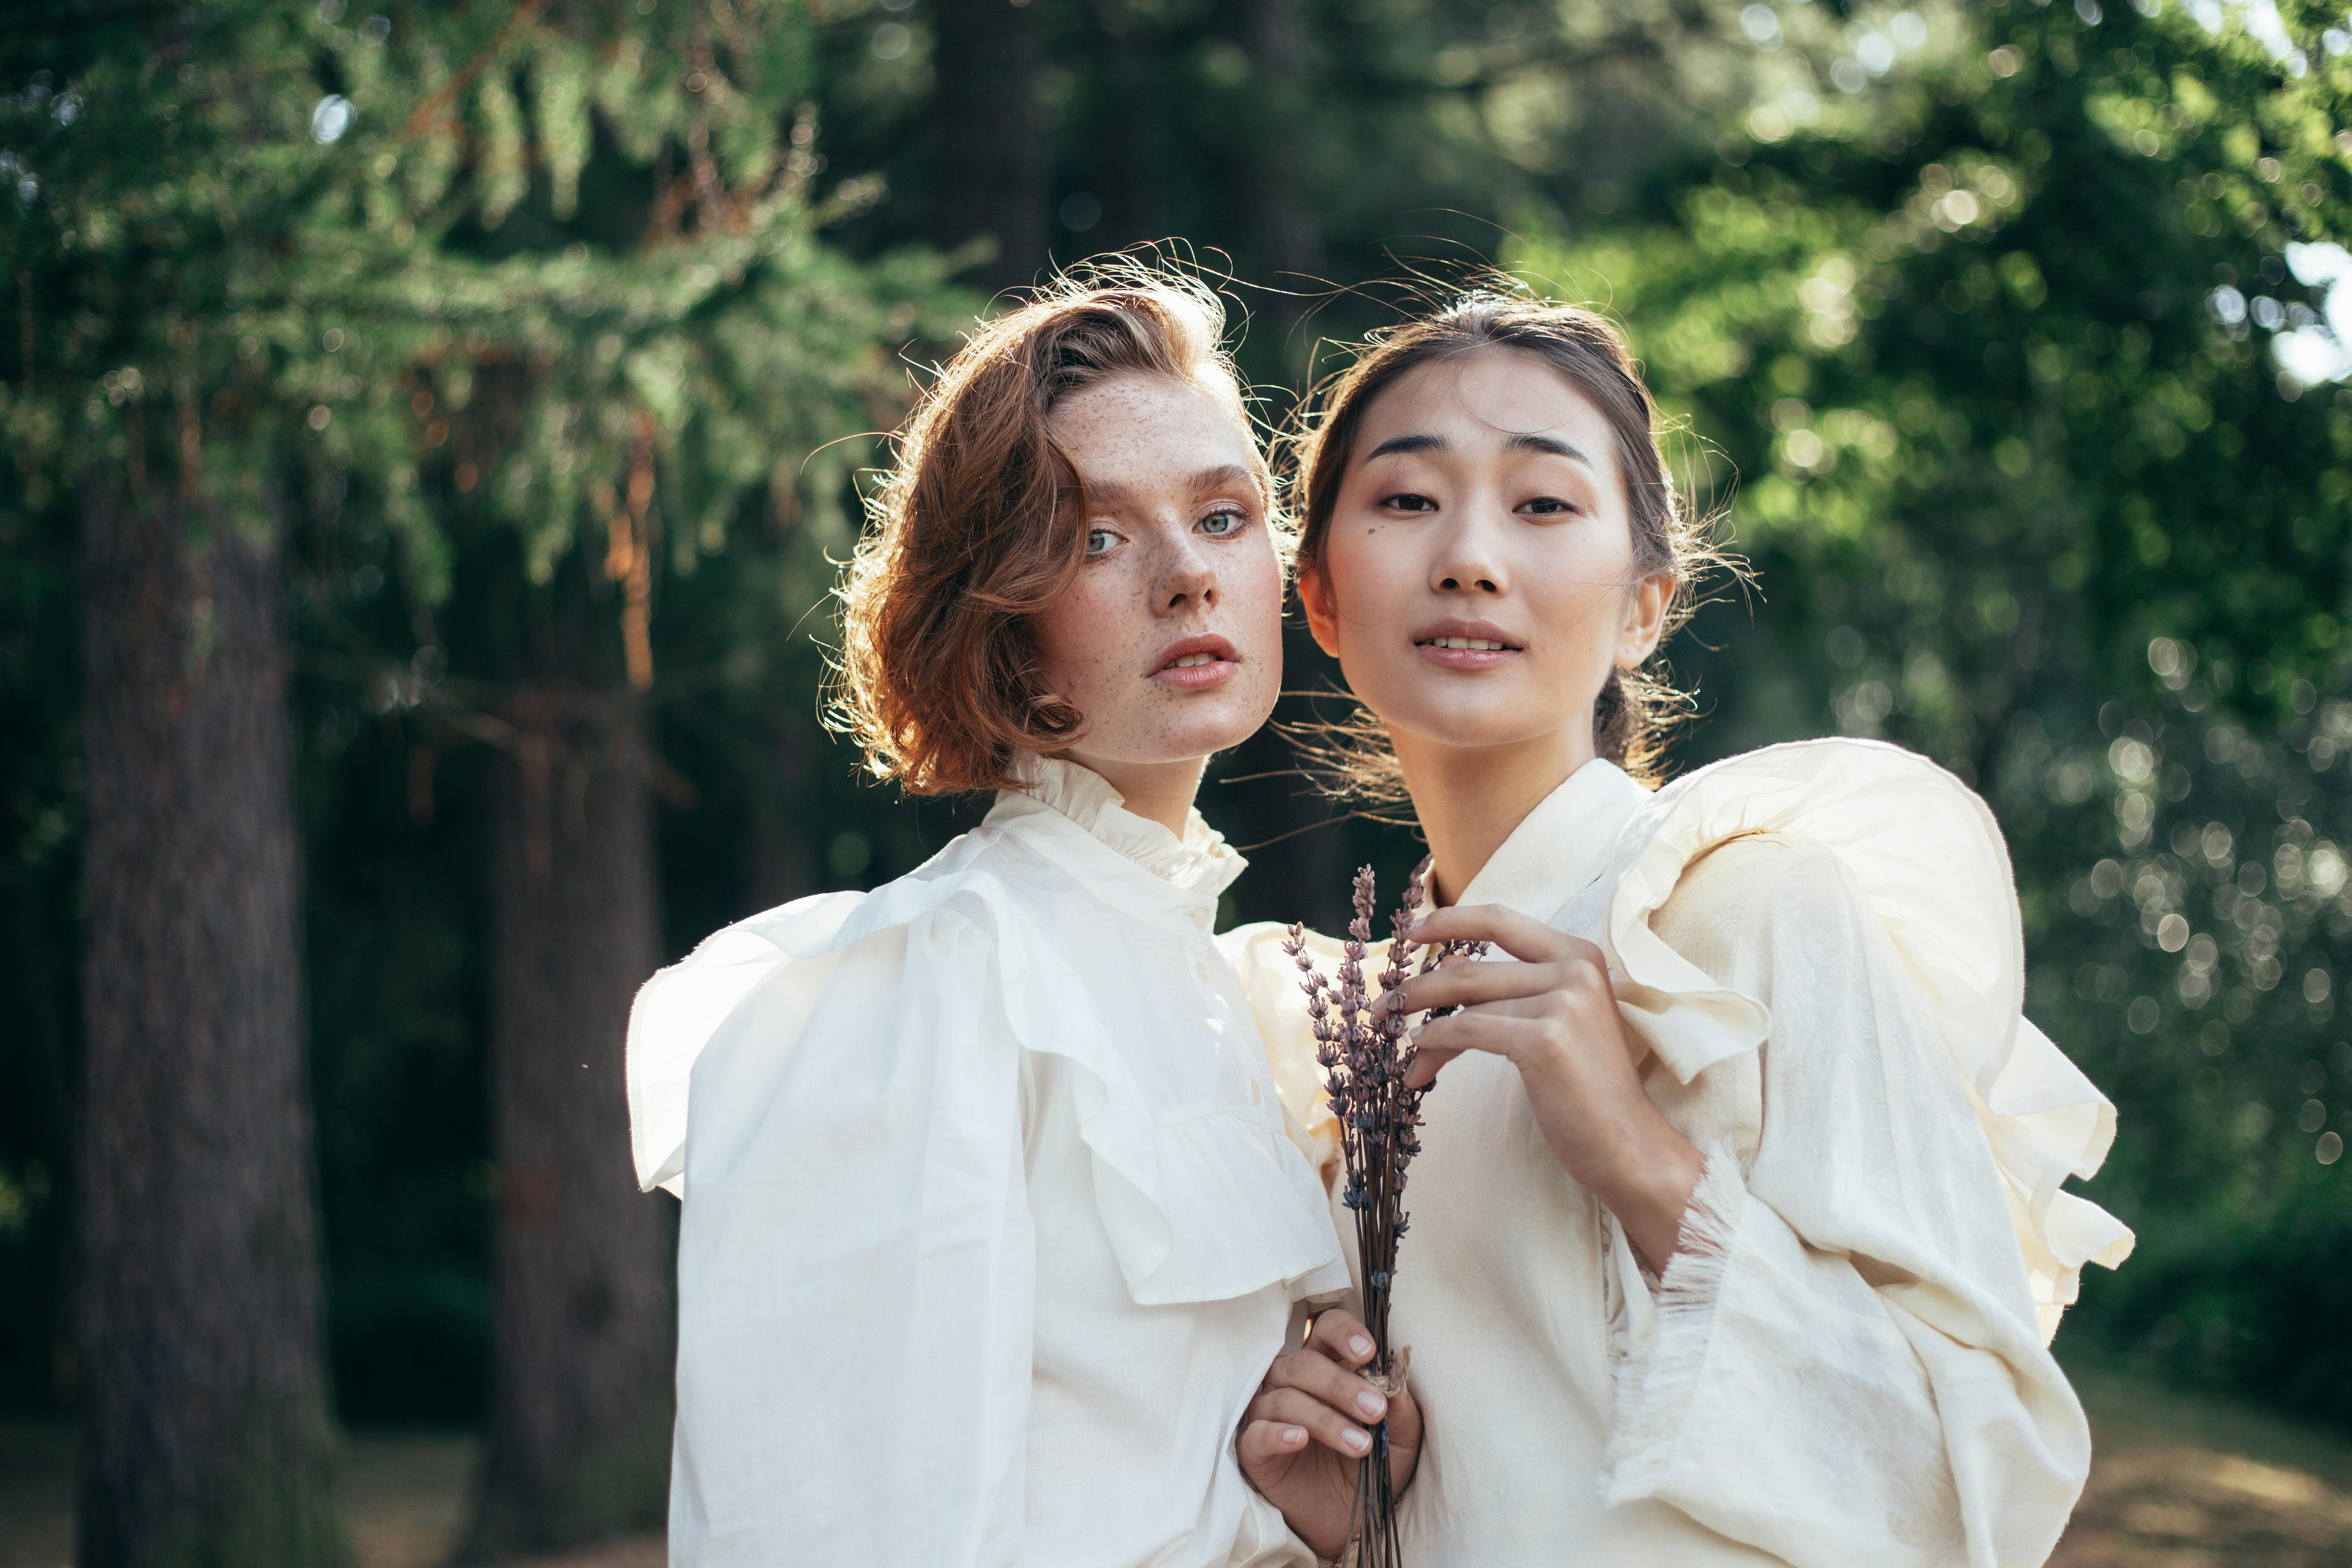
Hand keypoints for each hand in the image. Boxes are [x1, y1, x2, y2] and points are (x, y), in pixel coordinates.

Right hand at [1237, 1308, 1422, 1560]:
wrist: (1348, 1522)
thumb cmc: (1369, 1467)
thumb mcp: (1399, 1441)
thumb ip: (1402, 1410)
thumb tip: (1397, 1379)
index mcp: (1328, 1366)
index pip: (1326, 1329)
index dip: (1344, 1333)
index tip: (1368, 1352)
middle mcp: (1291, 1381)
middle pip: (1304, 1362)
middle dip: (1342, 1385)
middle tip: (1375, 1411)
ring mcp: (1268, 1413)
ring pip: (1285, 1397)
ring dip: (1325, 1419)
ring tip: (1360, 1446)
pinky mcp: (1253, 1449)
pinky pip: (1256, 1433)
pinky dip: (1277, 1433)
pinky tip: (1300, 1438)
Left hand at [1400, 903, 1703, 1272]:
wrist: (1627, 1143)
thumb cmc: (1587, 1089)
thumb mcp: (1556, 1022)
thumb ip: (1511, 992)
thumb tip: (1443, 976)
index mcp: (1580, 954)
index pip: (1502, 919)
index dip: (1451, 920)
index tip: (1413, 931)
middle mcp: (1574, 968)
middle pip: (1472, 967)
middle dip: (1418, 987)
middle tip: (1383, 1007)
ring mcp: (1562, 1000)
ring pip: (1464, 1001)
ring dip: (1419, 1025)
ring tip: (1396, 1045)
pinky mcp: (1543, 1039)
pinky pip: (1467, 1032)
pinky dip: (1434, 1044)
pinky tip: (1419, 1062)